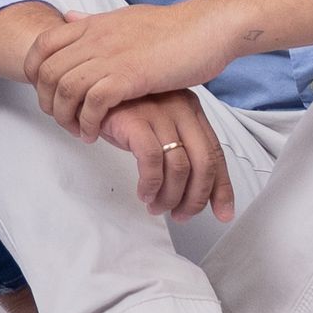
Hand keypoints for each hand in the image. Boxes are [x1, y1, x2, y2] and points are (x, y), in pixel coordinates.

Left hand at [22, 3, 232, 143]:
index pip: (43, 43)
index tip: (45, 93)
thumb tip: (69, 16)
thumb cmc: (172, 28)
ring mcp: (111, 55)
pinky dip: (88, 122)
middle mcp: (95, 37)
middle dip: (46, 102)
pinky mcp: (130, 76)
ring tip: (78, 131)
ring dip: (65, 117)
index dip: (34, 71)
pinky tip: (95, 134)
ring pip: (65, 88)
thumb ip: (95, 21)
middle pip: (47, 71)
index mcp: (93, 23)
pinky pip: (93, 102)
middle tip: (61, 119)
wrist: (206, 28)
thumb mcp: (124, 17)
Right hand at [95, 91, 235, 223]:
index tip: (222, 213)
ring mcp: (158, 112)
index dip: (222, 188)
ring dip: (170, 196)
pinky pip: (152, 161)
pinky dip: (151, 184)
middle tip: (181, 216)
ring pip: (179, 167)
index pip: (216, 153)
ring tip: (156, 206)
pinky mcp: (135, 119)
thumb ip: (182, 151)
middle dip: (195, 198)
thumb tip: (201, 192)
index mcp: (191, 109)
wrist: (90, 97)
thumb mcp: (160, 129)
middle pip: (203, 163)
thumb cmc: (125, 115)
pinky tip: (144, 193)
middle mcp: (180, 107)